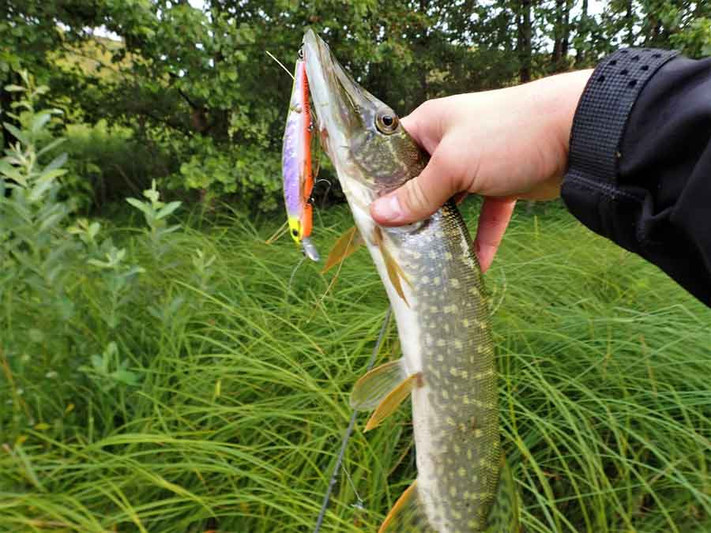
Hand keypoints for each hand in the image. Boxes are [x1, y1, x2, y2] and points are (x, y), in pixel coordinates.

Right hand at [371, 70, 591, 271]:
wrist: (579, 132)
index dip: (377, 180)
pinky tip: (475, 266)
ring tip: (425, 259)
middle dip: (409, 212)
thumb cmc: (506, 134)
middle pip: (420, 182)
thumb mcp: (453, 165)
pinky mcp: (504, 184)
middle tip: (392, 244)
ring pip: (452, 202)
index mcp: (431, 125)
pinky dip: (482, 238)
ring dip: (443, 228)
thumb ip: (418, 193)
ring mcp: (479, 164)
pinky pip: (486, 215)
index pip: (392, 152)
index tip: (365, 213)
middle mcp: (451, 143)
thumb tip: (378, 215)